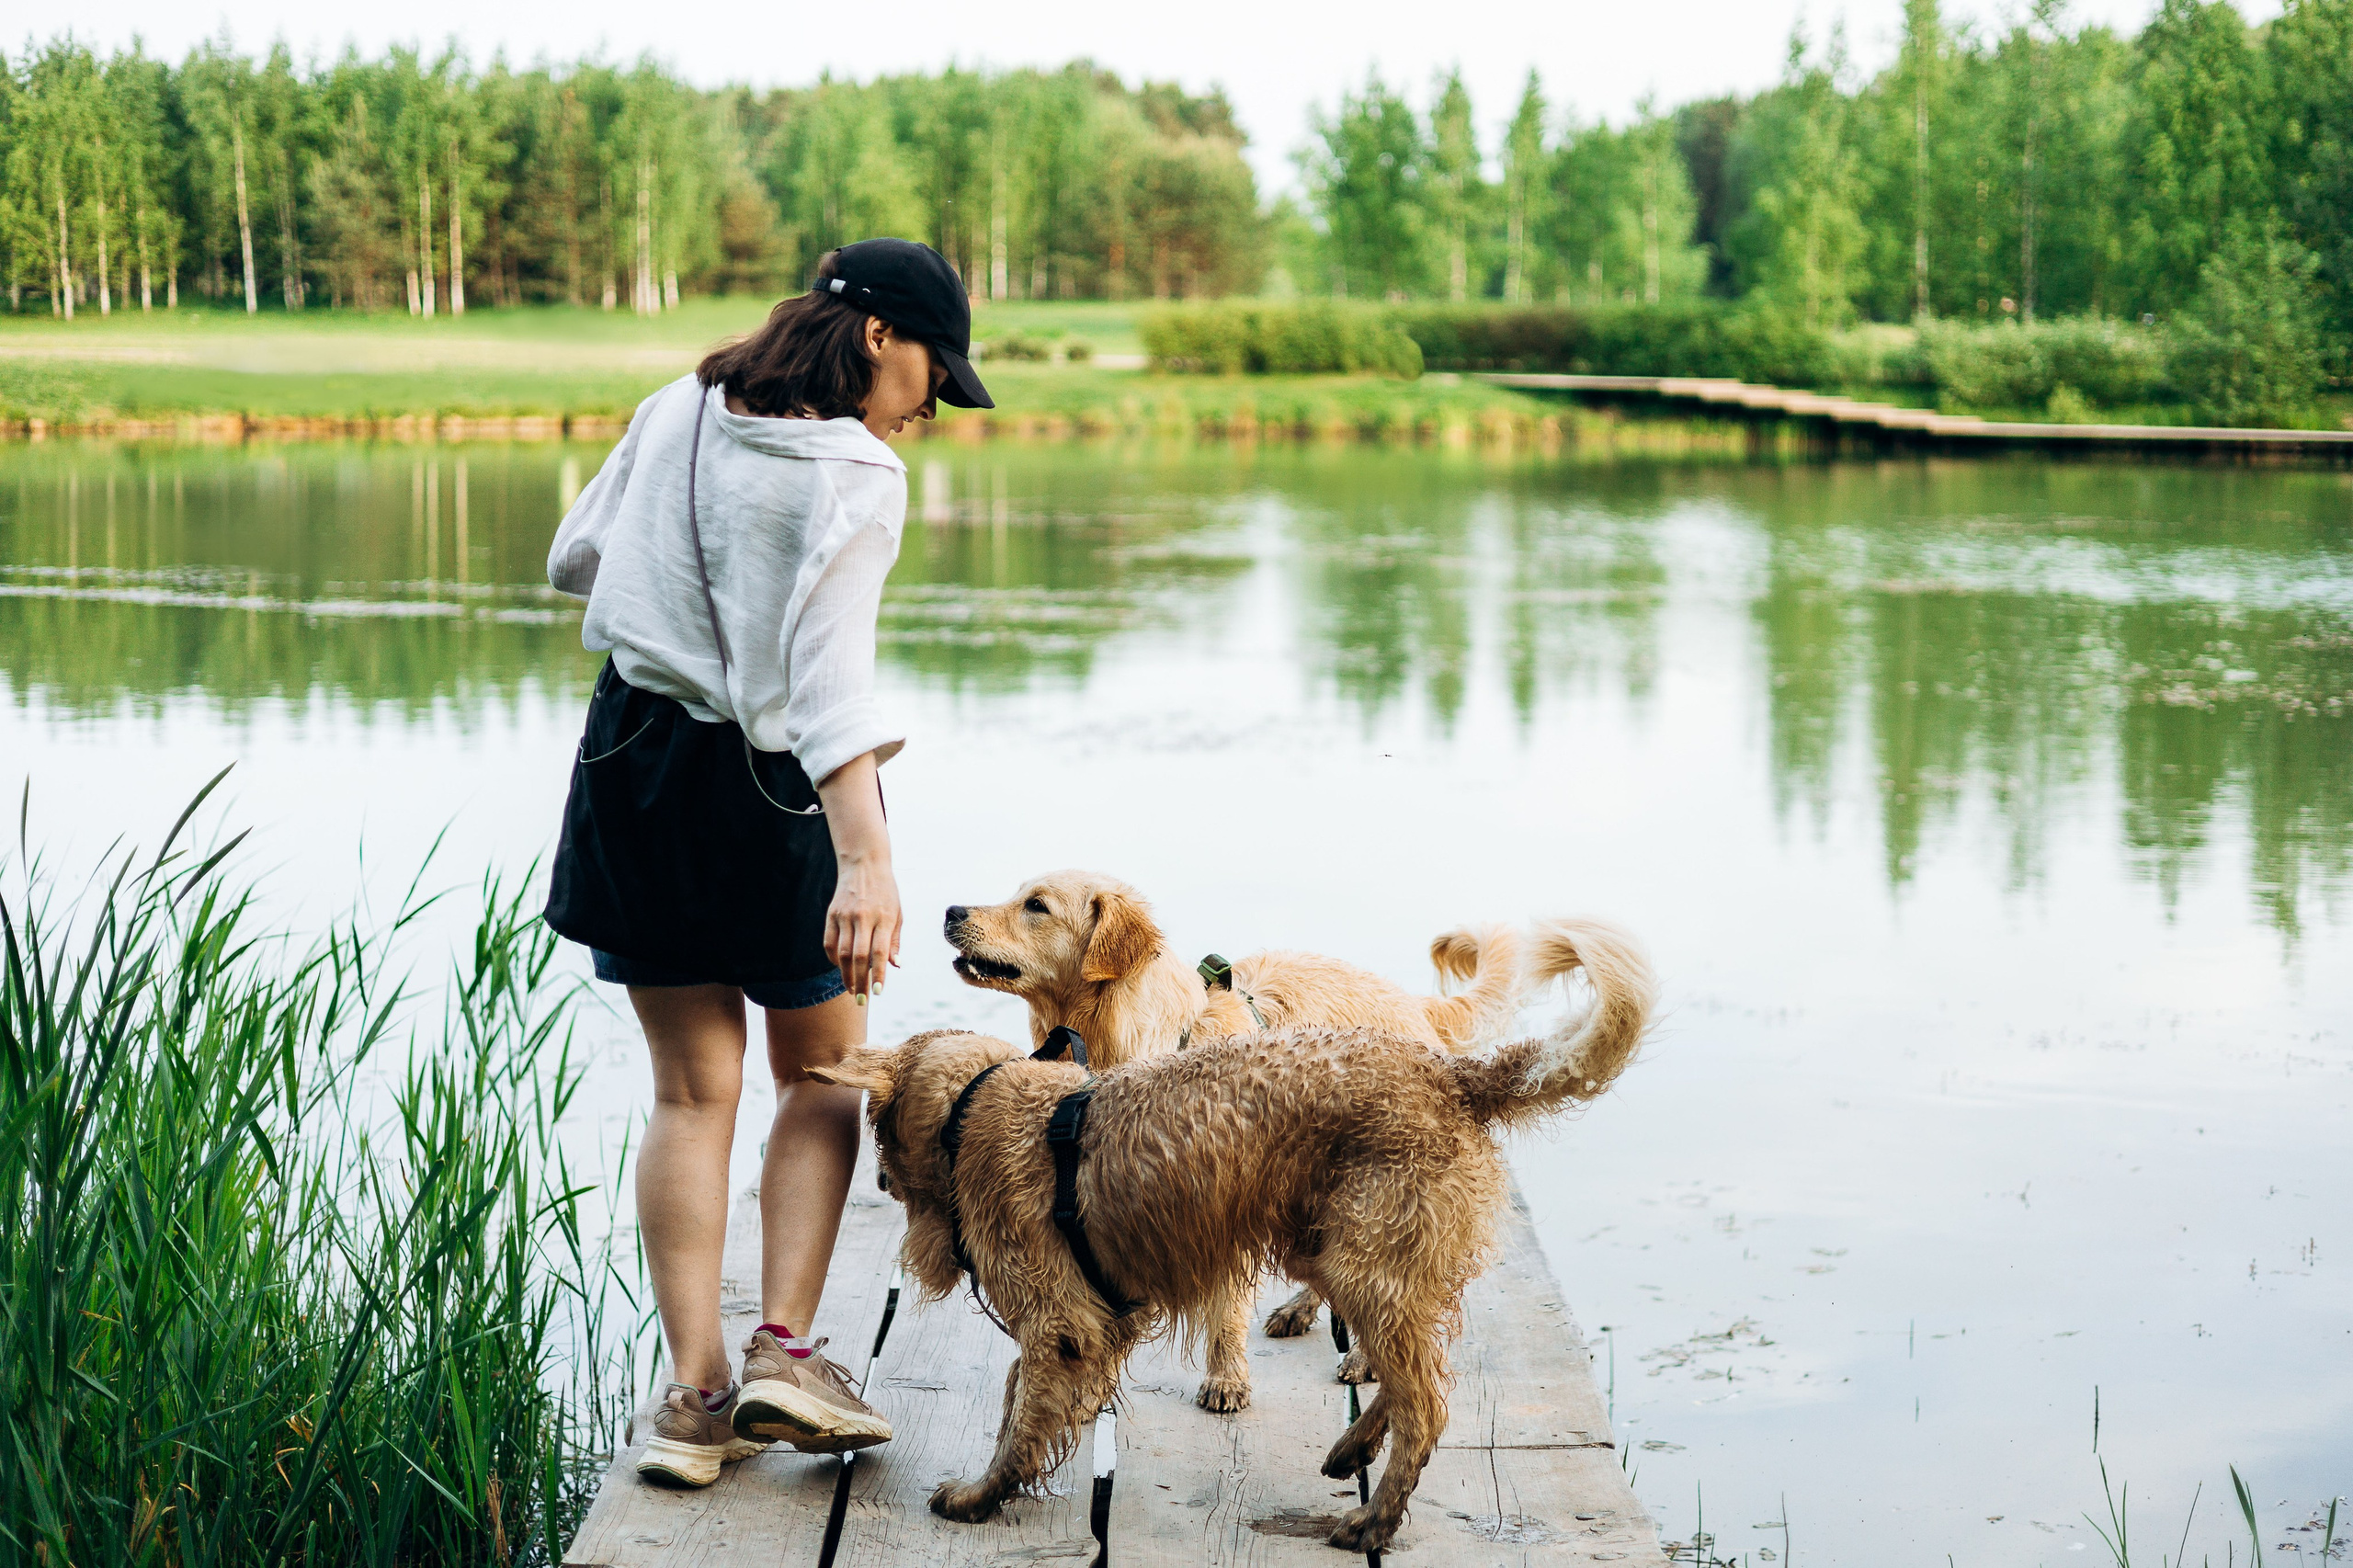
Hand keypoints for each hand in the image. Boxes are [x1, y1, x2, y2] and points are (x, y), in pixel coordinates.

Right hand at [825, 852, 901, 1001]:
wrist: (864, 864)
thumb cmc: (886, 892)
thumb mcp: (898, 914)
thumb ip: (894, 941)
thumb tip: (895, 966)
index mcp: (883, 918)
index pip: (879, 952)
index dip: (878, 974)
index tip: (878, 993)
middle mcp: (862, 917)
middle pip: (858, 957)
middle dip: (859, 981)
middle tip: (862, 1000)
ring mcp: (844, 916)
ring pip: (842, 953)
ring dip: (846, 975)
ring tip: (851, 989)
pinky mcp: (831, 915)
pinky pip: (830, 943)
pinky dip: (834, 959)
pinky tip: (841, 968)